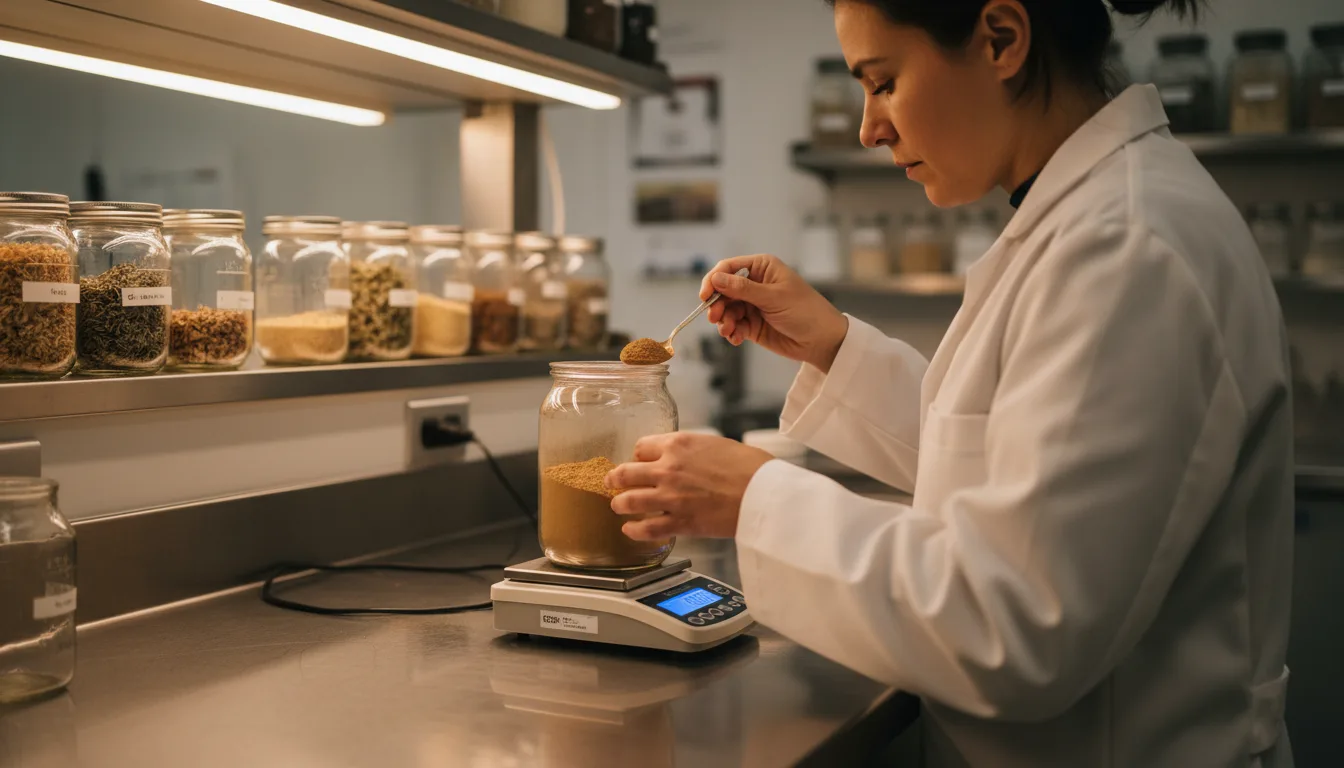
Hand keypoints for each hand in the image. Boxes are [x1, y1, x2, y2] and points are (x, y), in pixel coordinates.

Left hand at [606, 433, 773, 540]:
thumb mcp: (716, 444)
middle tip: (612, 482)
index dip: (638, 456)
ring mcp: (671, 496)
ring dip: (620, 504)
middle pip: (625, 472)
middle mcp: (668, 468)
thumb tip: (685, 459)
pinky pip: (647, 528)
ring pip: (629, 500)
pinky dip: (634, 530)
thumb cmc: (751, 467)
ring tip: (618, 506)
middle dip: (615, 479)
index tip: (639, 462)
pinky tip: (630, 530)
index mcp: (679, 444)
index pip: (641, 446)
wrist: (764, 493)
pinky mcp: (680, 521)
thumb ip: (693, 451)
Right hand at [701, 254, 848, 371]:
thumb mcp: (774, 297)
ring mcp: (752, 305)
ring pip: (725, 310)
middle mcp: (755, 284)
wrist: (822, 340)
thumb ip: (743, 289)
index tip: (705, 295)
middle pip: (723, 290)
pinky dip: (731, 332)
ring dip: (723, 320)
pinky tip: (736, 338)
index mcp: (762, 268)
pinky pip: (733, 326)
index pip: (728, 268)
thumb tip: (716, 278)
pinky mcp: (752, 324)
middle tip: (715, 317)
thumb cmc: (805, 311)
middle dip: (717, 304)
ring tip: (729, 331)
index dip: (714, 279)